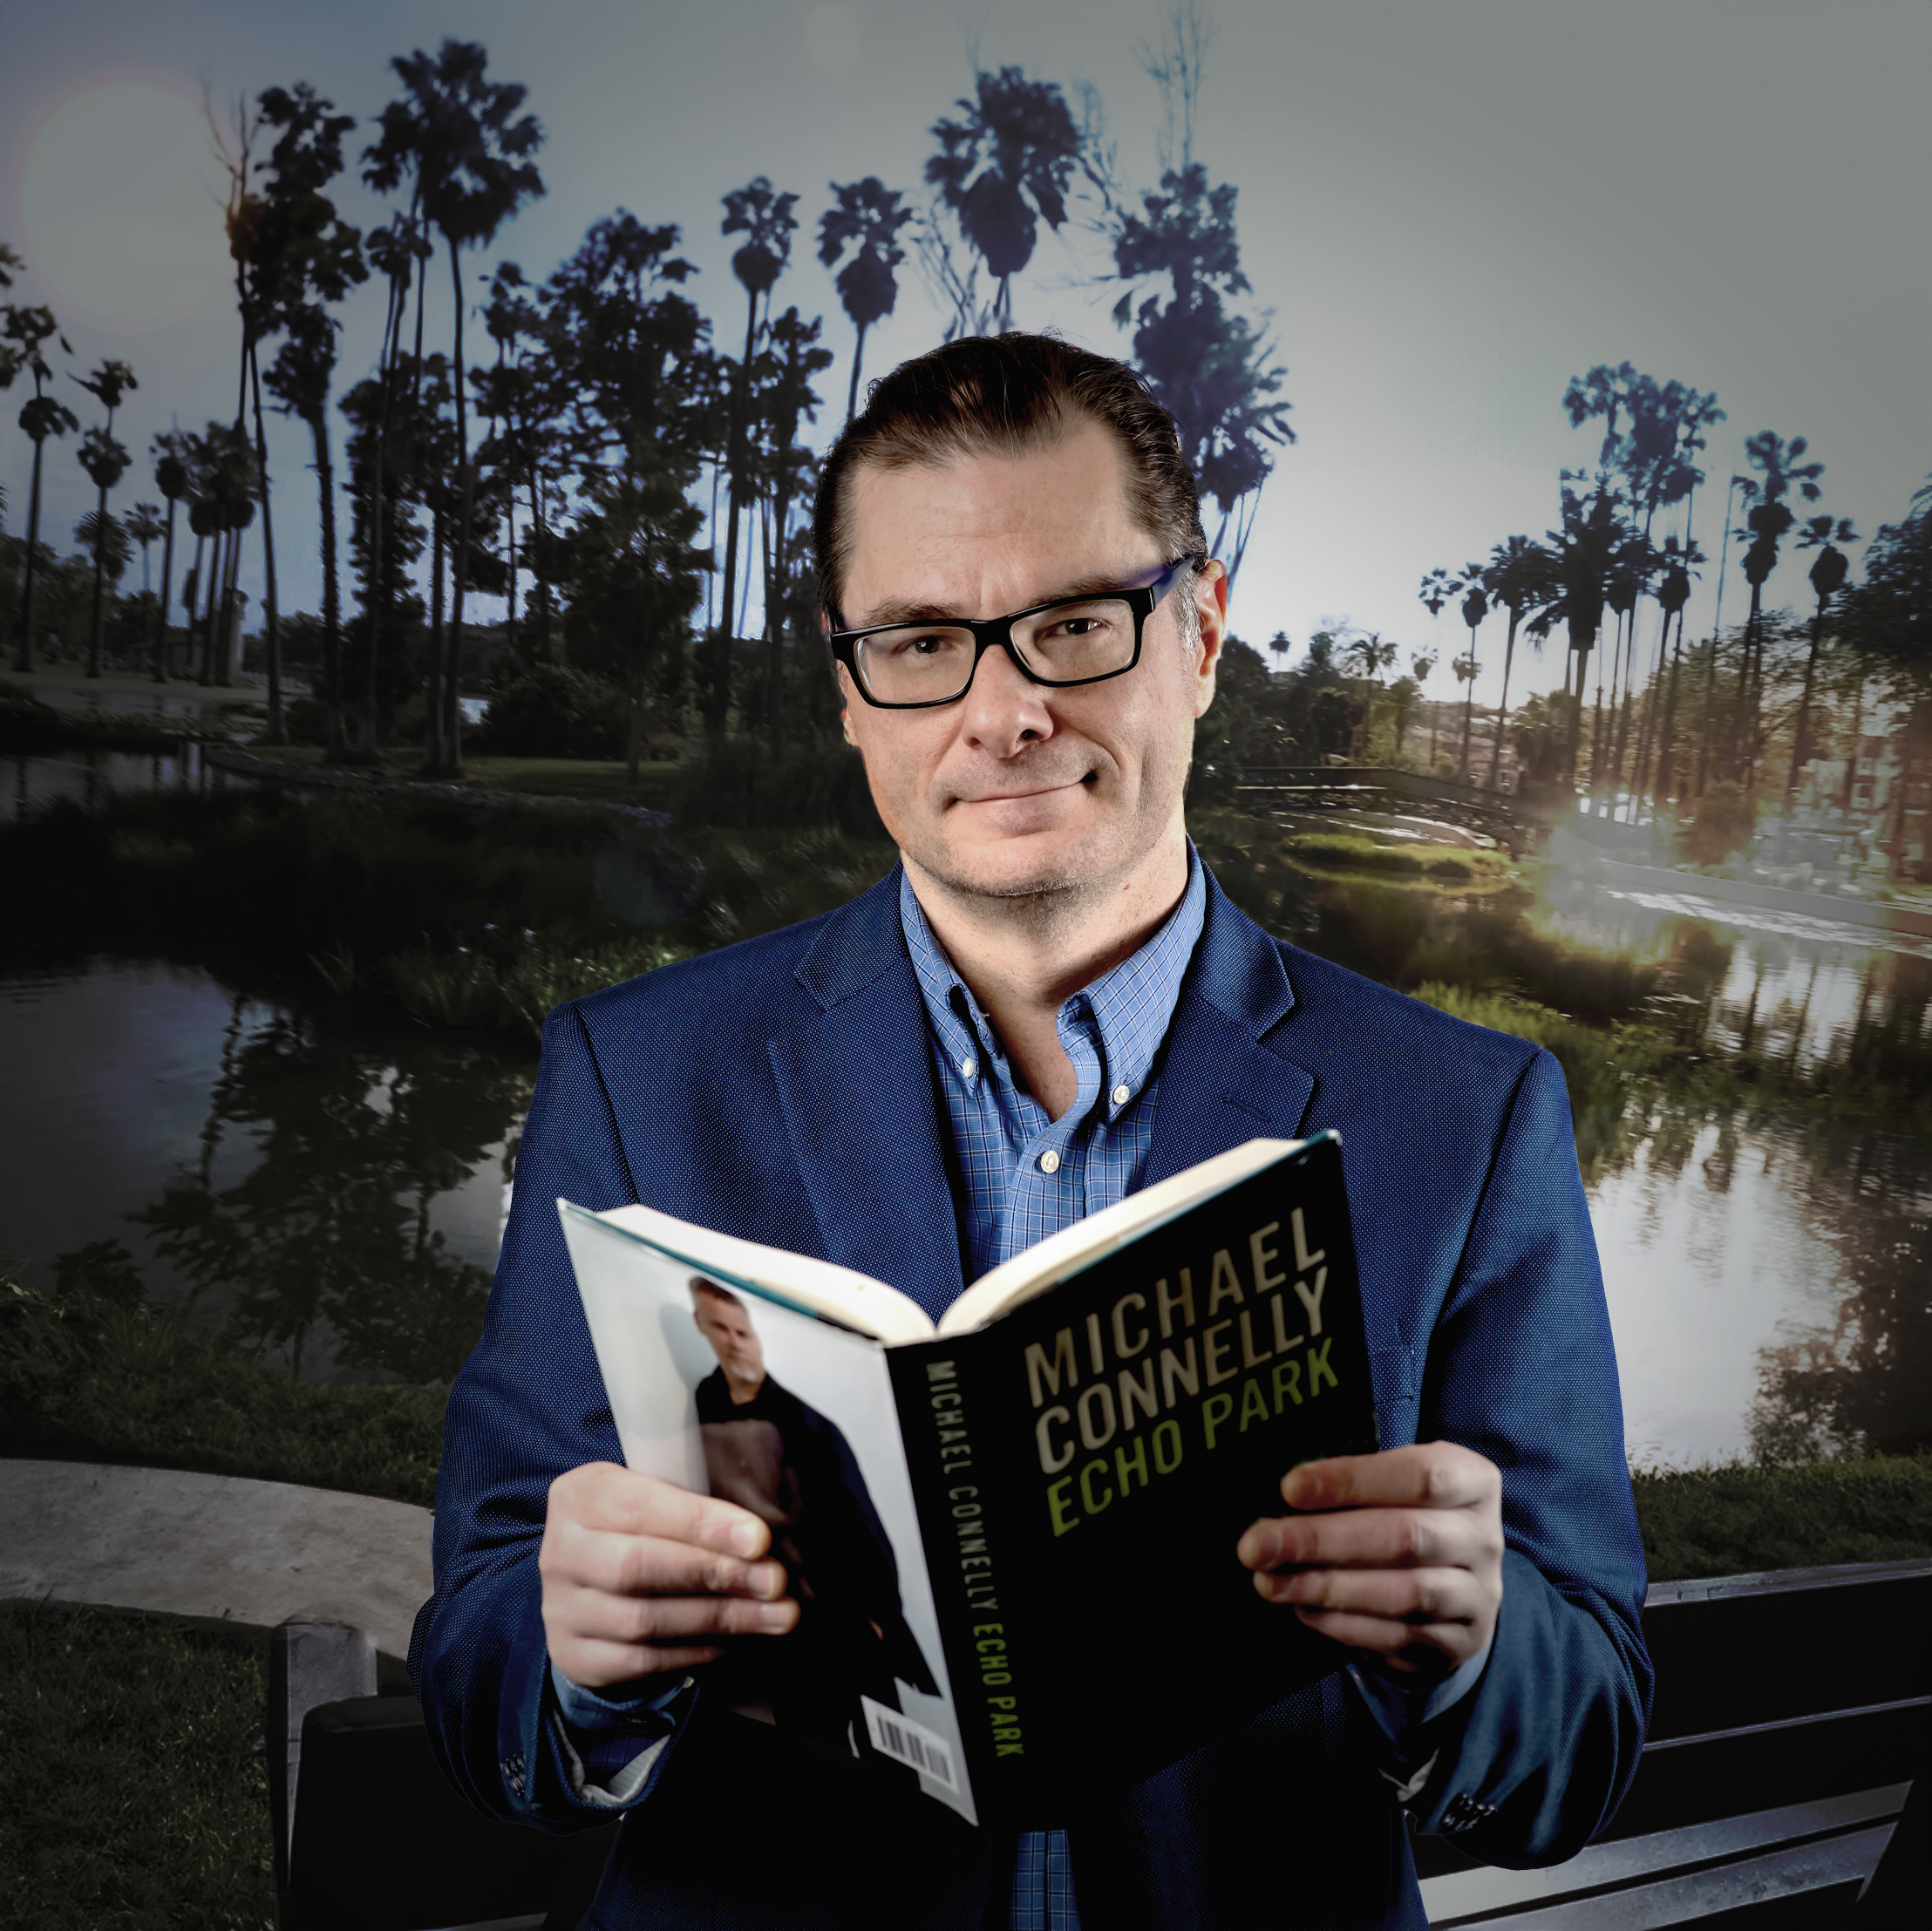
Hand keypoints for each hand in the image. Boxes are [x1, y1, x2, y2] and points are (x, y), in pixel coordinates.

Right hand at [540, 1461, 799, 1690]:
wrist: (588, 1585)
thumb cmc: (643, 1527)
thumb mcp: (657, 1496)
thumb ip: (696, 1506)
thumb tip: (762, 1540)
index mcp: (580, 1494)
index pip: (638, 1506)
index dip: (701, 1523)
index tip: (759, 1539)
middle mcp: (561, 1551)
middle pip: (637, 1566)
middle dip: (716, 1573)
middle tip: (775, 1581)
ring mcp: (561, 1608)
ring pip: (643, 1620)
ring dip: (719, 1618)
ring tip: (775, 1615)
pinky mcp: (574, 1655)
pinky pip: (641, 1661)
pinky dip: (695, 1651)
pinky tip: (735, 1639)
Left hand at [1236, 1443, 1503, 1680]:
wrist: (1456, 1584)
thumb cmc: (1406, 1513)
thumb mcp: (1397, 1483)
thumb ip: (1355, 1483)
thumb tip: (1283, 1495)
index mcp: (1473, 1480)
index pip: (1419, 1475)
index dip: (1352, 1480)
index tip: (1288, 1488)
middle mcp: (1484, 1537)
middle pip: (1404, 1537)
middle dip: (1321, 1540)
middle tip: (1257, 1545)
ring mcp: (1478, 1594)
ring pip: (1403, 1592)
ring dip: (1327, 1587)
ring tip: (1270, 1582)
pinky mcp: (1459, 1642)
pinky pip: (1399, 1635)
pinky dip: (1345, 1624)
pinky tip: (1303, 1610)